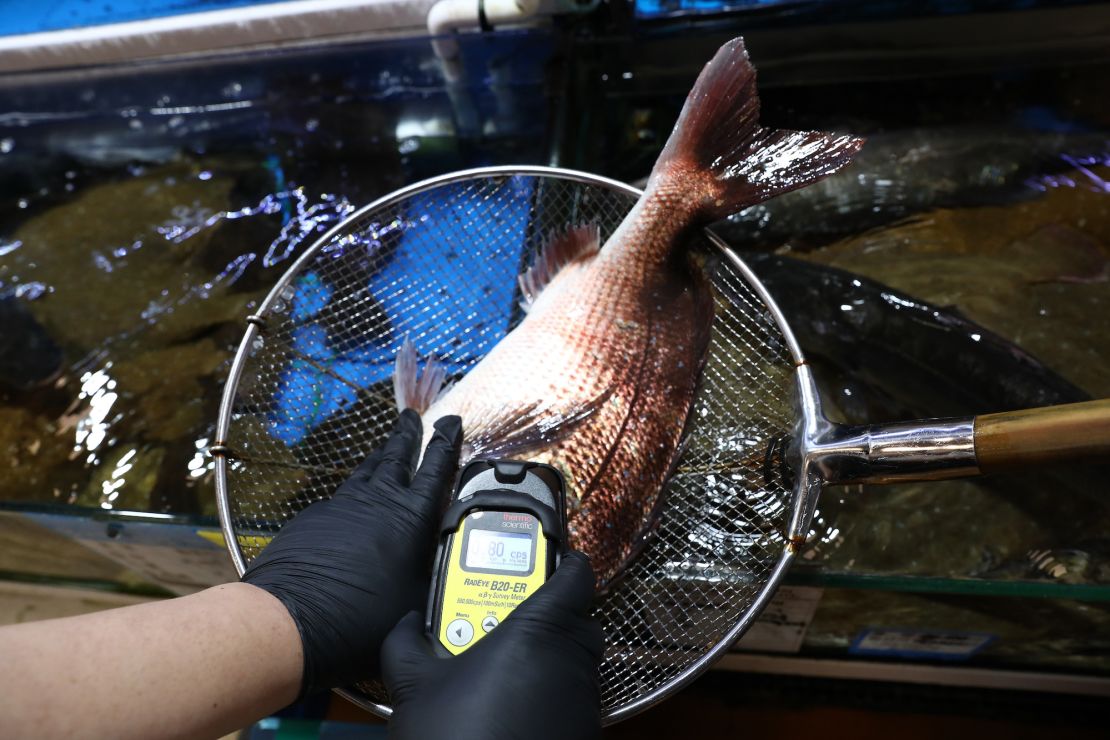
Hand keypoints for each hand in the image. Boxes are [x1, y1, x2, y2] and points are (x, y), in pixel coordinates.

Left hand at [242, 409, 461, 696]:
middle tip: (412, 416)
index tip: (450, 422)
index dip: (445, 442)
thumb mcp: (416, 601)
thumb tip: (435, 578)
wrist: (295, 616)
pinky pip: (339, 497)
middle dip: (407, 434)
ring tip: (386, 447)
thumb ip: (428, 577)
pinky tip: (350, 500)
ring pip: (366, 472)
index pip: (435, 468)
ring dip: (379, 457)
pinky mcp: (314, 518)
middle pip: (396, 456)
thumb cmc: (363, 616)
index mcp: (410, 517)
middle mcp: (377, 501)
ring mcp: (342, 506)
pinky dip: (352, 492)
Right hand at [382, 553, 604, 739]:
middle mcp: (572, 660)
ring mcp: (583, 699)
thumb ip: (407, 642)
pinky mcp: (584, 732)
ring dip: (549, 656)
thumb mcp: (414, 686)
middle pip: (577, 618)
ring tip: (502, 667)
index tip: (547, 561)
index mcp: (540, 630)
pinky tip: (513, 705)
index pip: (576, 575)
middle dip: (549, 613)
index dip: (564, 563)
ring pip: (576, 660)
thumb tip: (406, 622)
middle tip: (506, 620)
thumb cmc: (456, 737)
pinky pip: (573, 696)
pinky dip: (551, 692)